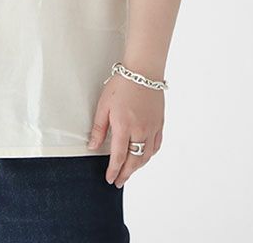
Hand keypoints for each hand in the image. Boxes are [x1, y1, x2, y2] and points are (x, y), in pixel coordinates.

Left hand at [87, 72, 163, 186]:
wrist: (143, 71)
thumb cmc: (122, 84)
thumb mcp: (103, 105)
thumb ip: (99, 128)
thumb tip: (93, 146)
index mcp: (124, 127)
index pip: (119, 157)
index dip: (114, 170)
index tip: (110, 178)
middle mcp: (140, 131)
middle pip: (134, 161)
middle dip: (126, 174)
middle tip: (119, 182)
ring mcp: (152, 128)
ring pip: (146, 156)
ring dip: (138, 167)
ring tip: (129, 171)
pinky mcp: (159, 123)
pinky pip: (156, 146)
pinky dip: (149, 155)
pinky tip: (144, 156)